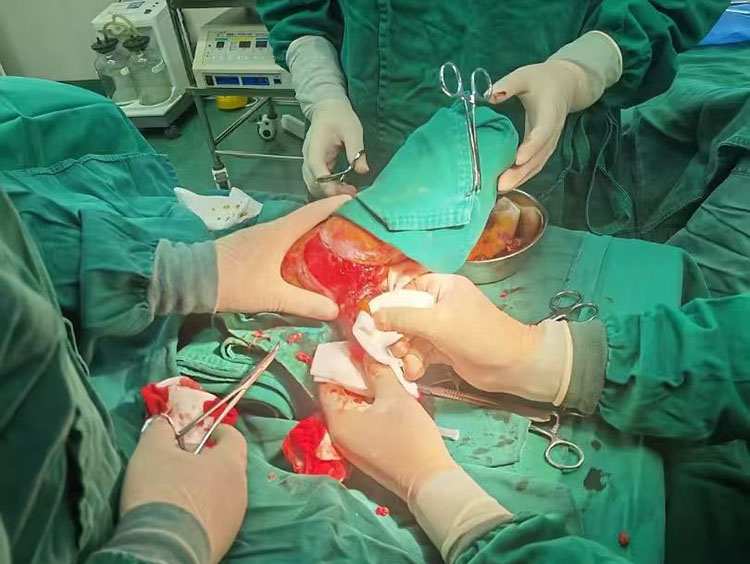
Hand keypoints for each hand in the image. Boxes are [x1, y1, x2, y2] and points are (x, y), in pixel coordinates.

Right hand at [120, 418, 247, 563]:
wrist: (163, 549)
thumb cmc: (161, 490)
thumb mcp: (151, 451)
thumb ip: (160, 430)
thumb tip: (163, 421)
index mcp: (229, 464)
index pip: (236, 439)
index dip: (221, 432)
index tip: (208, 431)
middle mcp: (240, 489)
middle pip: (231, 467)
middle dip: (213, 461)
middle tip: (188, 461)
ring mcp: (236, 518)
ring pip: (226, 494)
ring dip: (209, 488)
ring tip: (183, 490)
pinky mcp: (226, 541)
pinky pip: (219, 517)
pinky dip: (206, 511)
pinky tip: (184, 516)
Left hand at [215, 195, 349, 317]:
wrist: (192, 279)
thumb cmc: (234, 282)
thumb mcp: (272, 296)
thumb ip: (304, 303)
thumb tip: (335, 310)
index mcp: (281, 232)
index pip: (316, 211)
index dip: (338, 205)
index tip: (360, 202)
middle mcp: (274, 228)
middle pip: (309, 218)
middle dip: (332, 221)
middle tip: (355, 231)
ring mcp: (262, 236)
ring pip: (296, 229)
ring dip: (316, 232)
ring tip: (337, 245)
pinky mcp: (253, 245)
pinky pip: (285, 239)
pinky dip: (301, 243)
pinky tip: (307, 259)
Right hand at [302, 99, 369, 197]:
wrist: (327, 107)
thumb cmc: (339, 116)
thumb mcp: (352, 131)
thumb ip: (356, 150)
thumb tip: (363, 170)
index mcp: (315, 149)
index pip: (318, 173)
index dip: (329, 186)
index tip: (345, 194)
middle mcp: (309, 158)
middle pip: (313, 183)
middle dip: (331, 192)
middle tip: (351, 193)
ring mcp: (310, 162)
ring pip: (314, 185)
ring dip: (329, 192)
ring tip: (349, 191)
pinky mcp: (315, 165)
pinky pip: (318, 181)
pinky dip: (328, 187)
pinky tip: (343, 187)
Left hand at [319, 356, 457, 499]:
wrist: (428, 478)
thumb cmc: (409, 437)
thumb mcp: (394, 396)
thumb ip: (377, 371)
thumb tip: (366, 352)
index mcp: (338, 420)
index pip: (327, 383)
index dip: (339, 362)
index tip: (354, 346)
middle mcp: (337, 433)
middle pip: (338, 395)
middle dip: (353, 374)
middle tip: (370, 355)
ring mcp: (351, 444)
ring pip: (351, 407)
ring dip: (364, 389)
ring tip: (380, 370)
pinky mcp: (365, 449)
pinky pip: (360, 419)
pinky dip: (369, 404)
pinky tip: (385, 393)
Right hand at [375, 274, 562, 402]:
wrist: (511, 366)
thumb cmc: (477, 335)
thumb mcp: (437, 322)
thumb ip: (403, 318)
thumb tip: (373, 316)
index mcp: (442, 286)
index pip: (406, 288)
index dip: (389, 304)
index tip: (374, 321)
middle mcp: (439, 304)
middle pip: (403, 315)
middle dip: (396, 334)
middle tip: (395, 349)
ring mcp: (440, 328)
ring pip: (409, 337)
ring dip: (405, 352)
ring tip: (409, 364)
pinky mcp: (442, 349)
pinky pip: (418, 352)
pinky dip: (414, 362)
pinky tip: (415, 372)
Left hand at [491, 60, 591, 192]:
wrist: (567, 85)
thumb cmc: (542, 79)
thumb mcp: (524, 75)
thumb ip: (508, 85)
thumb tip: (489, 95)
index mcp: (549, 114)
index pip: (542, 134)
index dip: (531, 147)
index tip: (518, 159)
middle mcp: (552, 133)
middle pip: (538, 157)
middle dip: (521, 172)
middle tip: (501, 184)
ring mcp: (549, 143)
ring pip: (537, 165)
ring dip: (520, 179)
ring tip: (500, 189)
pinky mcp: (544, 148)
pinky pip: (535, 166)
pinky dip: (522, 176)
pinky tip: (506, 184)